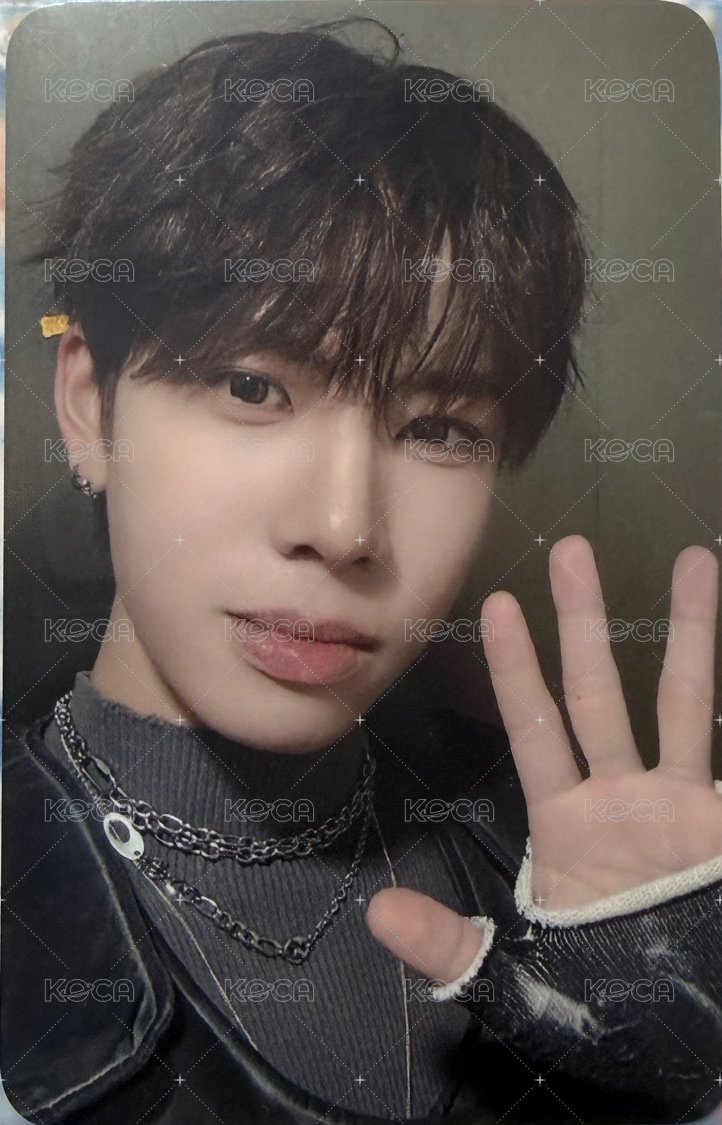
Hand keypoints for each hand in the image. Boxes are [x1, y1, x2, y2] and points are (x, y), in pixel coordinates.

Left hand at [365, 535, 720, 985]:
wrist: (683, 1030)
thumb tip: (377, 914)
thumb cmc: (599, 1001)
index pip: (535, 727)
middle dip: (583, 622)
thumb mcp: (518, 978)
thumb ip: (451, 945)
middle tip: (570, 549)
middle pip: (600, 691)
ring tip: (695, 560)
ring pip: (683, 701)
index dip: (514, 668)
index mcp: (569, 822)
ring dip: (692, 632)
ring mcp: (683, 803)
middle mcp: (625, 796)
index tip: (495, 606)